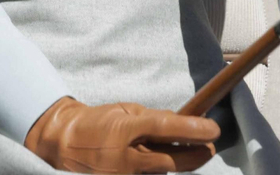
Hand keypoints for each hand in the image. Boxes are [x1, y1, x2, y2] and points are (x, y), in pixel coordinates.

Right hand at [24, 96, 219, 173]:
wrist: (65, 144)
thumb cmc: (99, 123)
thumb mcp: (125, 111)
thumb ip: (153, 118)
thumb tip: (184, 123)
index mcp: (125, 129)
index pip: (164, 128)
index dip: (192, 129)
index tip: (214, 129)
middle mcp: (125, 158)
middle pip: (171, 161)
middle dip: (197, 155)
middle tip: (210, 146)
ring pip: (163, 172)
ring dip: (179, 162)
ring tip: (188, 151)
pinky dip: (161, 170)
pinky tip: (162, 160)